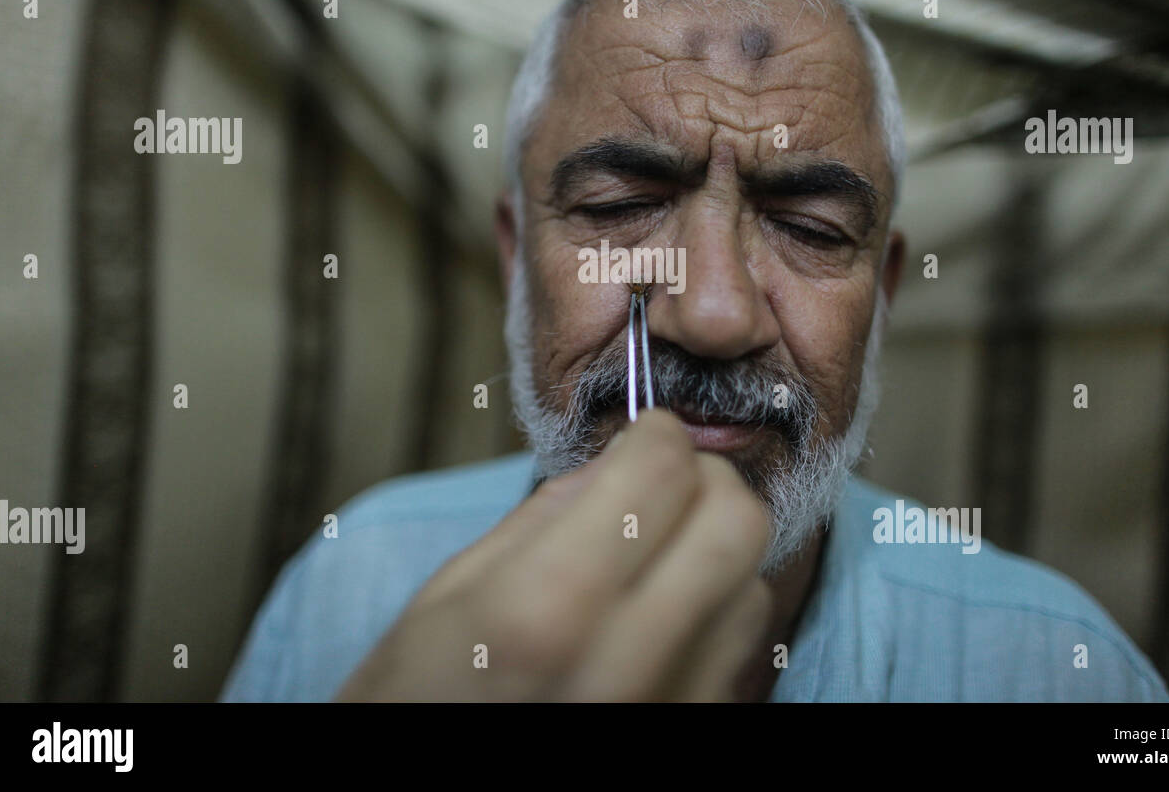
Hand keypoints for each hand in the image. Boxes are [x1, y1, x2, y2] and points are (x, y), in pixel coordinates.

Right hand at [334, 408, 772, 700]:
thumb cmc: (415, 699)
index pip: (661, 474)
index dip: (657, 433)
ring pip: (753, 587)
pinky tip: (661, 616)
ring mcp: (671, 711)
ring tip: (656, 557)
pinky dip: (713, 612)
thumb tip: (622, 461)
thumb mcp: (449, 594)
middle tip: (664, 480)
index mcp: (544, 610)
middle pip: (737, 525)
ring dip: (714, 550)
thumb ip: (546, 516)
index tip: (645, 432)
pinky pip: (739, 652)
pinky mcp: (693, 736)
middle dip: (706, 480)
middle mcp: (625, 665)